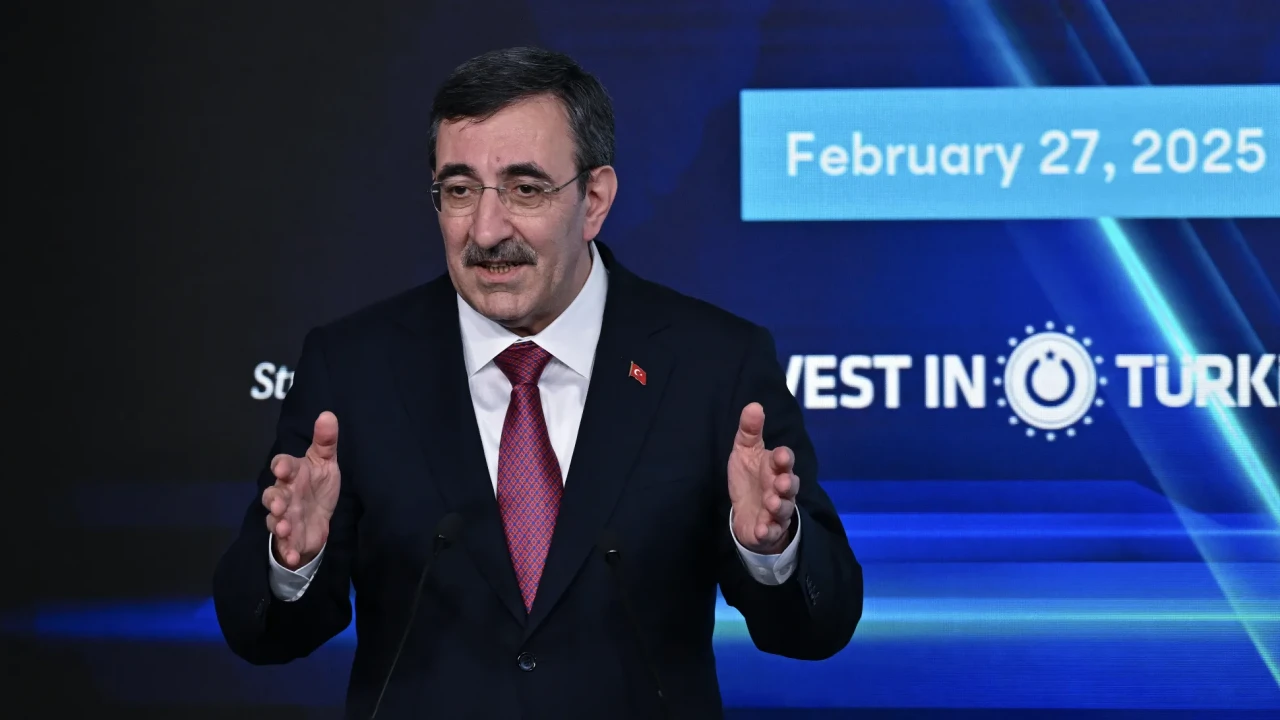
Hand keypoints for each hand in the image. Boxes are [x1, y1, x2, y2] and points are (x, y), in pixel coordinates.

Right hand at [263, 411, 340, 569]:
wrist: (318, 518)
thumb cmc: (318, 485)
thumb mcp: (325, 462)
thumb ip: (325, 441)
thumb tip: (328, 414)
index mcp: (293, 473)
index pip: (283, 466)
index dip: (282, 466)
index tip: (282, 467)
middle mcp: (285, 494)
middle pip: (273, 495)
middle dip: (275, 500)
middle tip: (281, 504)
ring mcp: (284, 517)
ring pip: (275, 519)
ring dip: (278, 524)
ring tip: (285, 528)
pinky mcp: (289, 537)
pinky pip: (285, 545)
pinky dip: (288, 550)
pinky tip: (294, 555)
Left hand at [728, 402, 798, 554]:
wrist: (746, 511)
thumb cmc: (750, 477)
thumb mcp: (745, 451)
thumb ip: (750, 430)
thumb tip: (753, 405)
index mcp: (775, 467)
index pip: (784, 461)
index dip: (784, 459)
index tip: (781, 456)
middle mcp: (780, 489)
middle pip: (790, 486)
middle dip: (787, 484)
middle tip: (781, 483)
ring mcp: (776, 511)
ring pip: (784, 509)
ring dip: (779, 506)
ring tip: (771, 503)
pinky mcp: (767, 529)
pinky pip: (771, 532)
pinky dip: (767, 531)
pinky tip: (762, 530)